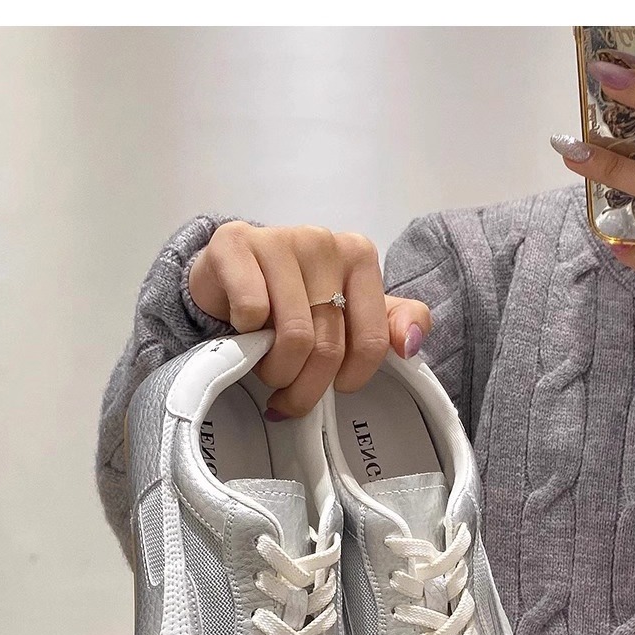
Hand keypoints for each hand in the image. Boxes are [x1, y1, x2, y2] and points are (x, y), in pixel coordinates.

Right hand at [188, 223, 430, 418]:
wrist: (224, 279)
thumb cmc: (291, 302)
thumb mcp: (350, 314)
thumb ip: (393, 324)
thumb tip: (410, 344)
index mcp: (359, 256)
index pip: (372, 342)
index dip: (350, 379)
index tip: (333, 388)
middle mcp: (323, 242)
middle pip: (329, 346)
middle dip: (306, 387)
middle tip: (288, 395)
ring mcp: (280, 239)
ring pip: (293, 336)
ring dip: (275, 370)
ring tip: (265, 368)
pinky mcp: (235, 244)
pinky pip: (253, 312)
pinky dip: (245, 336)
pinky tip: (242, 330)